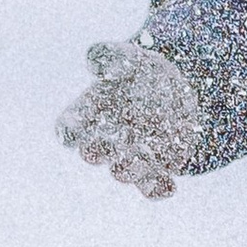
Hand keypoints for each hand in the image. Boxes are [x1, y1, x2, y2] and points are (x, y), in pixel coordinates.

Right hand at [56, 38, 201, 197]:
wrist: (176, 89)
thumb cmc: (141, 72)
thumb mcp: (128, 58)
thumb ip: (110, 57)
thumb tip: (93, 59)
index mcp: (90, 112)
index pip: (70, 126)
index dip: (70, 130)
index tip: (75, 130)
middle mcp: (105, 140)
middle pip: (94, 153)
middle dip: (100, 151)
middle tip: (111, 142)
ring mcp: (129, 156)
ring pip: (123, 172)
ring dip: (131, 169)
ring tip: (143, 156)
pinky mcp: (156, 168)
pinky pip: (152, 186)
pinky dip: (158, 188)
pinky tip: (169, 186)